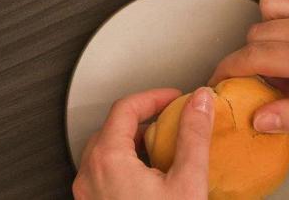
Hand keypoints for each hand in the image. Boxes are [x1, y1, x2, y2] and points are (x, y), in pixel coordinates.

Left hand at [73, 85, 212, 198]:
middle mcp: (89, 175)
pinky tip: (148, 177)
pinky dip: (124, 165)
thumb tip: (200, 104)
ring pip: (105, 152)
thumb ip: (193, 137)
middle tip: (169, 121)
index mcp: (107, 160)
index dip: (154, 98)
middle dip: (143, 120)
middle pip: (112, 128)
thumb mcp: (187, 183)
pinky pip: (103, 174)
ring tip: (161, 149)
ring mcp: (88, 194)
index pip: (125, 107)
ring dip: (132, 144)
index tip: (174, 99)